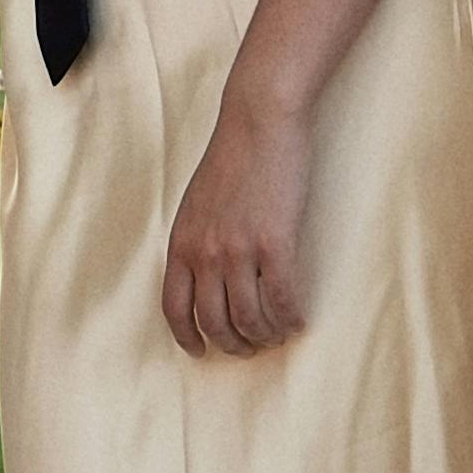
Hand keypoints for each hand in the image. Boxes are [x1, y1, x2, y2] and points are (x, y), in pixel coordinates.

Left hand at [157, 99, 312, 356]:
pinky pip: (282, 300)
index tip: (201, 350)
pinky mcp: (274, 243)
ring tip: (277, 333)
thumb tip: (206, 279)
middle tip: (251, 346)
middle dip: (234, 344)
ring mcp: (238, 250)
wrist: (259, 122)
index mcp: (181, 243)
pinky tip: (298, 320)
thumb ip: (196, 241)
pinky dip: (291, 319)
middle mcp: (204, 252)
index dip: (188, 338)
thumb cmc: (233, 158)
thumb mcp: (196, 204)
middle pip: (214, 322)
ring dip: (265, 335)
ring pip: (250, 319)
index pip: (174, 308)